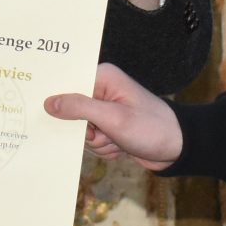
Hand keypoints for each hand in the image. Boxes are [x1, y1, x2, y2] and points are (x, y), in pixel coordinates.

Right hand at [44, 62, 184, 169]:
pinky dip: (104, 148)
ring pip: (80, 131)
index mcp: (103, 77)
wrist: (178, 148)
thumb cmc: (151, 128)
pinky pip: (91, 142)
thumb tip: (49, 103)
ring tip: (117, 140)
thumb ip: (80, 108)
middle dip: (85, 130)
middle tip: (100, 132)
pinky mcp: (108, 128)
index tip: (47, 113)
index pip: (67, 82)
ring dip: (97, 142)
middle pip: (70, 111)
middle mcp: (101, 90)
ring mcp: (105, 111)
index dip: (58, 100)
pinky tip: (120, 146)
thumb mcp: (113, 118)